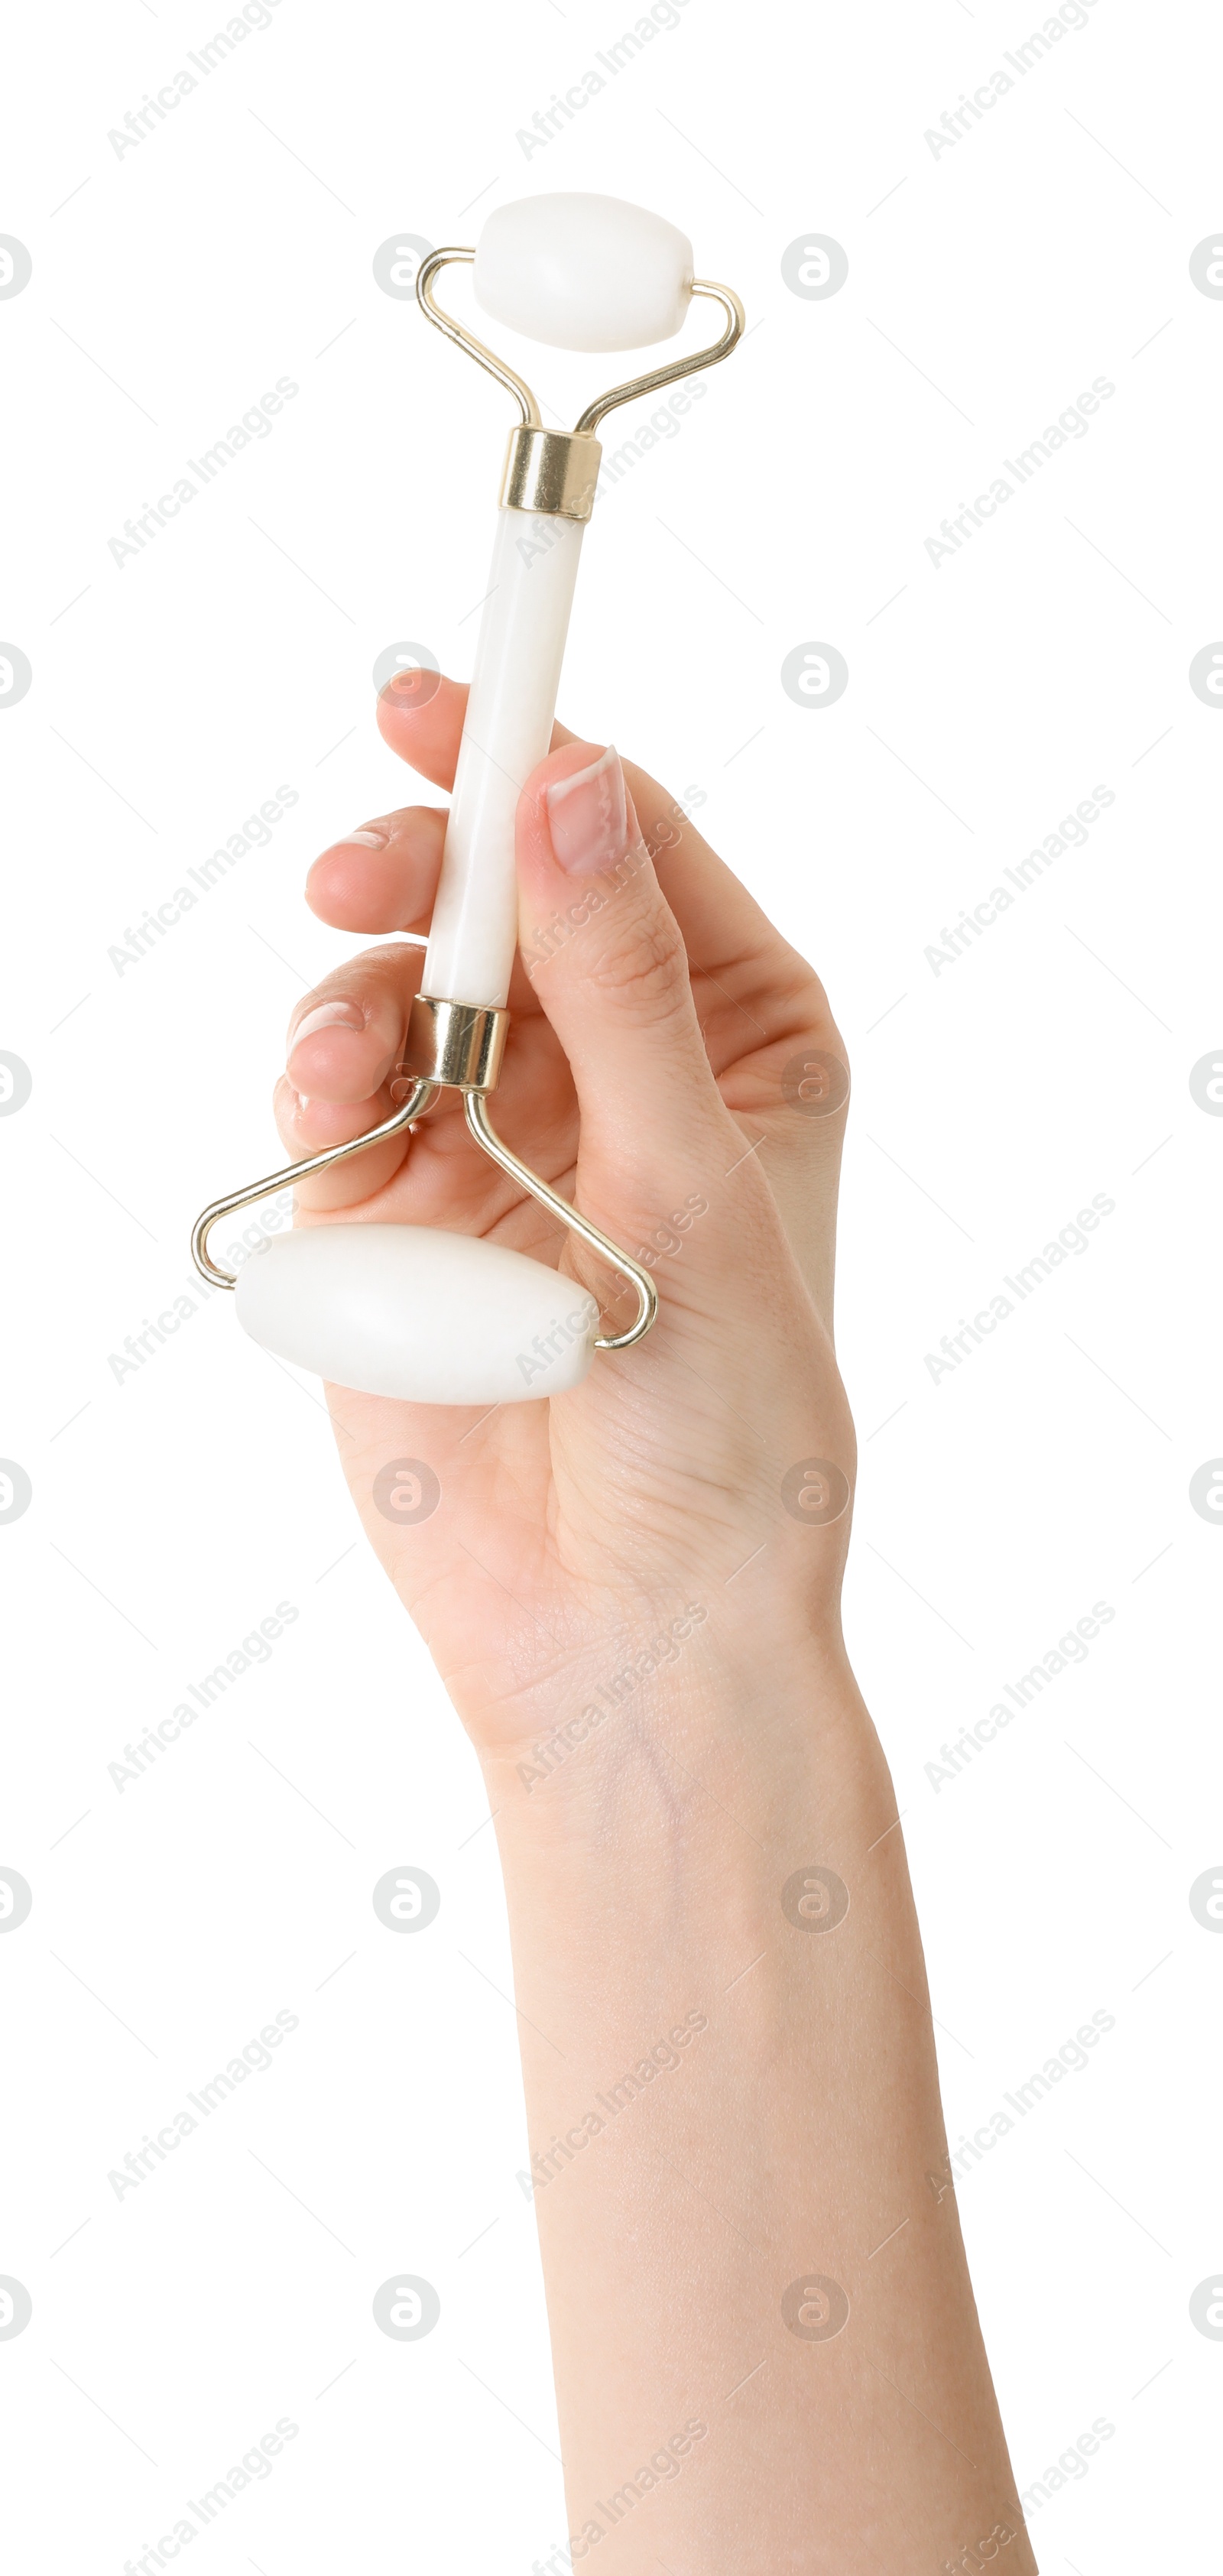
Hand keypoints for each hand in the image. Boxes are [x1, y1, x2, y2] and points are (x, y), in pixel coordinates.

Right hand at [276, 673, 853, 1761]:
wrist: (621, 1627)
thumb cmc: (721, 1426)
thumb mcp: (691, 1185)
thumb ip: (621, 989)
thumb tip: (572, 792)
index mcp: (732, 1036)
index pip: (624, 846)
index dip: (535, 762)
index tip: (444, 701)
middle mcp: (612, 1064)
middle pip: (496, 890)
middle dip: (421, 867)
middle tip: (359, 867)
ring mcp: (494, 1130)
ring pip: (395, 980)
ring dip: (353, 991)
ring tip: (343, 1065)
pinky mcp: (392, 1205)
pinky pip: (330, 1090)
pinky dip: (311, 1081)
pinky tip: (321, 1113)